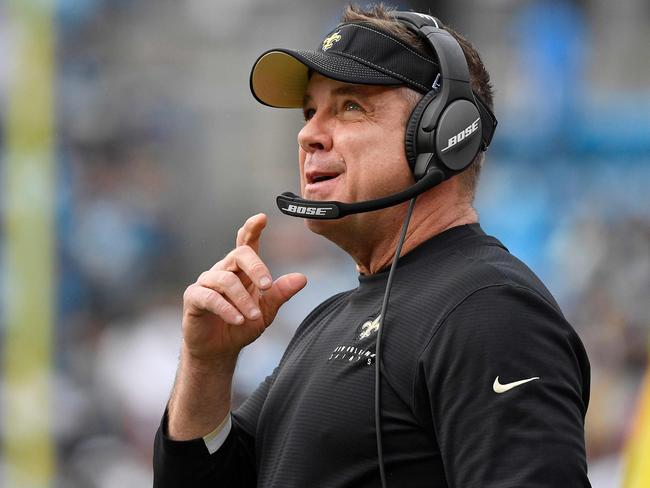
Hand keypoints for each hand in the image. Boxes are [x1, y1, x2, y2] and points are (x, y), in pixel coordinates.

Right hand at [181, 213, 306, 363]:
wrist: (219, 350)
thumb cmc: (241, 325)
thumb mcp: (266, 311)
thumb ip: (280, 293)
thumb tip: (302, 278)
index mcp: (241, 270)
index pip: (246, 243)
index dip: (252, 229)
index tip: (262, 218)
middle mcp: (223, 270)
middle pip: (239, 254)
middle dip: (256, 267)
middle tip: (267, 286)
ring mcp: (206, 282)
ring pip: (226, 280)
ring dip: (244, 300)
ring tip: (254, 317)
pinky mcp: (194, 297)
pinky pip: (210, 297)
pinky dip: (227, 309)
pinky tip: (239, 320)